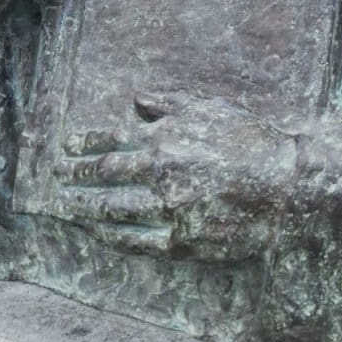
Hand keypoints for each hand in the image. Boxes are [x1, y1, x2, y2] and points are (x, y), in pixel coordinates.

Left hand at [55, 92, 298, 260]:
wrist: (284, 186)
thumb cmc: (250, 140)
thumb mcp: (210, 107)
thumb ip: (169, 102)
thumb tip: (136, 100)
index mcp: (164, 137)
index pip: (110, 139)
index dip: (82, 144)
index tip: (64, 148)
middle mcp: (160, 172)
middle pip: (104, 174)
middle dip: (74, 175)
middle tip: (56, 177)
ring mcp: (168, 209)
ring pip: (112, 210)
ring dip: (85, 208)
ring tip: (68, 207)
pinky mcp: (180, 241)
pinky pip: (135, 241)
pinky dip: (111, 237)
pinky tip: (98, 233)